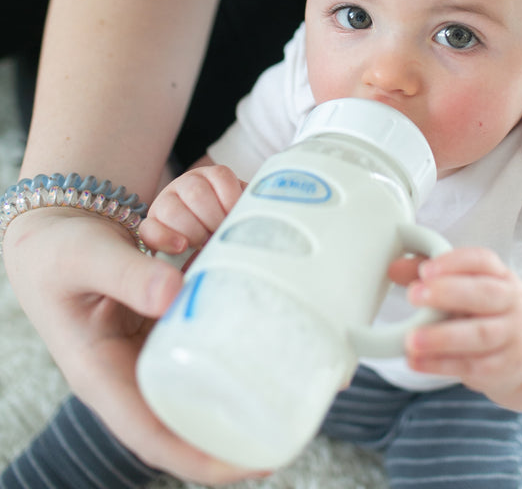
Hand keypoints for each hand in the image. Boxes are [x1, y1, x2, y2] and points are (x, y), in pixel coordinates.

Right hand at [2, 208, 265, 482]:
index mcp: (102, 376)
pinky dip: (232, 346)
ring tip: (291, 391)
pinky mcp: (165, 327)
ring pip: (200, 385)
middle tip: (289, 426)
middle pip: (187, 421)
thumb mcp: (85, 259)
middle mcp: (131, 372)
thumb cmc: (59, 251)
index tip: (255, 463)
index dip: (202, 458)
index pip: (154, 436)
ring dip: (240, 392)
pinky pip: (203, 345)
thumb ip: (126, 273)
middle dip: (235, 434)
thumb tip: (175, 293)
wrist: (57, 232)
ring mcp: (151, 351)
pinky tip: (268, 336)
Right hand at [139, 164, 244, 254]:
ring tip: (204, 242)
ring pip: (172, 209)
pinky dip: (166, 238)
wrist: (202, 248)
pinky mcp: (150, 226)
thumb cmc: (226, 228)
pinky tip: (182, 247)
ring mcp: (164, 204)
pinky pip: (150, 229)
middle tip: (219, 233)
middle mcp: (185, 185)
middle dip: (212, 218)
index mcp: (210, 178)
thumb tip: (256, 225)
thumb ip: (246, 209)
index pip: (221, 176)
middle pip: (197, 192)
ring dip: (193, 230)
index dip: (231, 199)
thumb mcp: (238, 214)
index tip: (235, 217)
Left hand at [397, 247, 521, 399]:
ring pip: (479, 335)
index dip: (453, 263)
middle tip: (413, 295)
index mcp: (500, 276)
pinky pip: (471, 366)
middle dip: (448, 293)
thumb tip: (393, 268)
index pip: (482, 261)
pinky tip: (415, 360)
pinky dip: (440, 364)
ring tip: (411, 339)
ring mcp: (511, 337)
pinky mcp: (502, 368)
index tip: (425, 269)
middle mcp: (511, 303)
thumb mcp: (467, 288)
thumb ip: (430, 276)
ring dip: (442, 337)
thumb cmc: (487, 312)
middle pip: (485, 294)